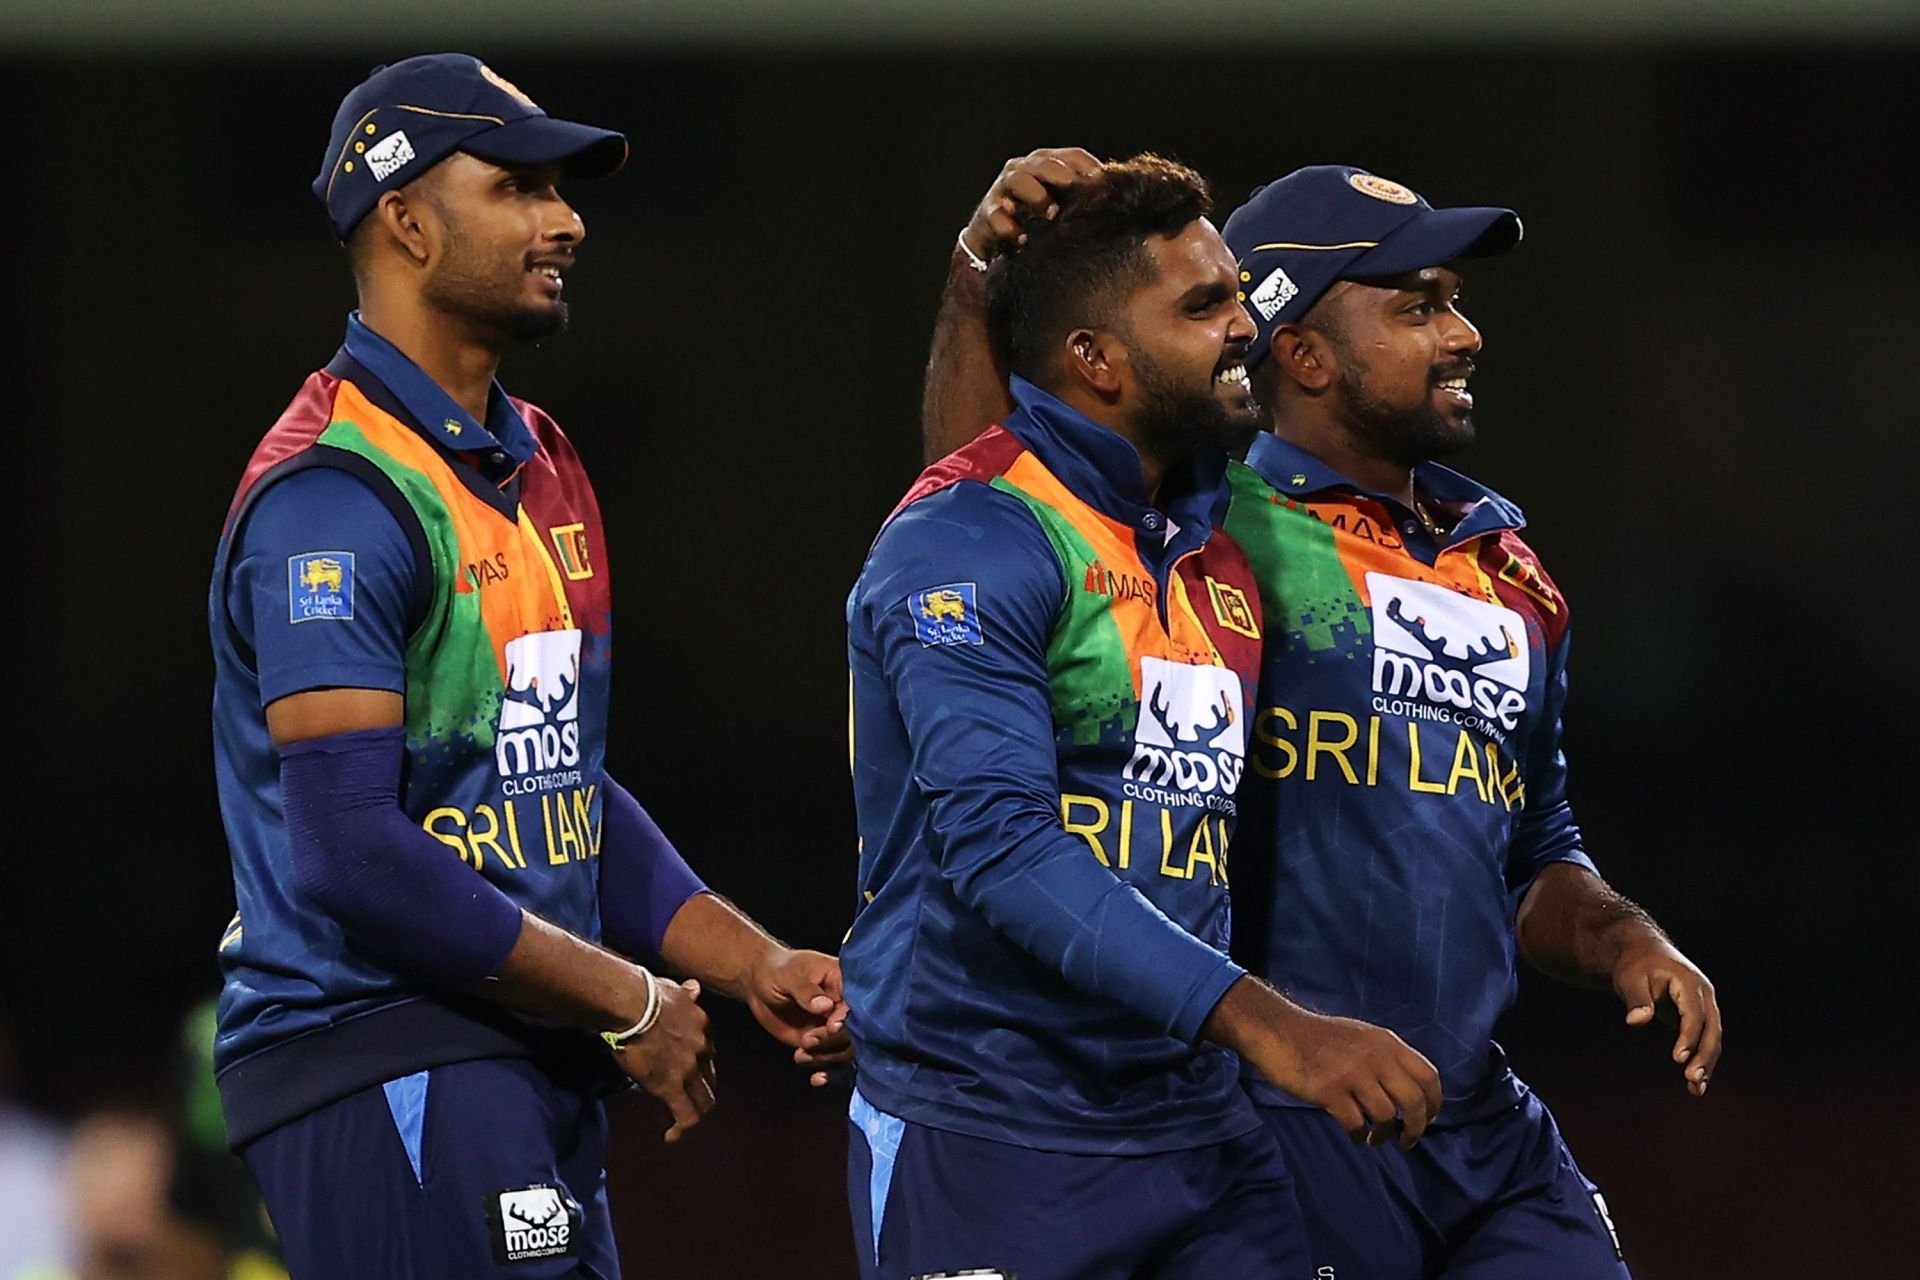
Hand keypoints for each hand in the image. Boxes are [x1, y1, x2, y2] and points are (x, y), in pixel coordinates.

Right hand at [611, 976, 715, 1141]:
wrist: (632, 1003)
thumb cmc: (645, 992)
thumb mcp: (674, 988)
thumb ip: (686, 993)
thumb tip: (694, 988)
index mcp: (703, 1026)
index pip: (708, 1054)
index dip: (697, 1066)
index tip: (684, 1073)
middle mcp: (703, 1049)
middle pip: (709, 1078)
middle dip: (699, 1091)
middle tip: (682, 1100)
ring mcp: (689, 1069)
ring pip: (703, 1100)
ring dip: (694, 1112)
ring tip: (677, 1122)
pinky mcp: (671, 1086)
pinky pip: (685, 1115)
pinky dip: (680, 1128)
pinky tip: (670, 1135)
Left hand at [744, 947, 851, 1087]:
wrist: (759, 986)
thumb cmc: (777, 971)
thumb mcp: (788, 975)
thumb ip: (805, 990)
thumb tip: (825, 1005)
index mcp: (845, 981)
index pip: (857, 1003)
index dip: (847, 1017)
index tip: (831, 1025)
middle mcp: (846, 1006)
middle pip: (856, 1030)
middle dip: (833, 1039)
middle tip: (808, 1039)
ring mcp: (836, 1027)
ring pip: (847, 1050)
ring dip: (827, 1057)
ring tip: (801, 1053)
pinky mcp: (825, 1044)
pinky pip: (834, 1062)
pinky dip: (829, 1074)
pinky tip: (817, 1079)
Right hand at [961, 147, 1104, 261]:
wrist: (993, 241)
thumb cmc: (1033, 219)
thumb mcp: (1060, 205)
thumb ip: (1080, 198)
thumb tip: (1116, 201)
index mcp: (1044, 164)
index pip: (1071, 156)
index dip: (1088, 166)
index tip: (1105, 182)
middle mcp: (1022, 170)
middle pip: (1043, 163)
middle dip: (1061, 174)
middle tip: (1076, 188)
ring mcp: (1002, 190)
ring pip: (1018, 180)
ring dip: (1036, 196)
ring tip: (1050, 214)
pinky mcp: (987, 213)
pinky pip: (997, 215)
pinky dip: (1010, 226)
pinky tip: (1023, 238)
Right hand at [1205, 977, 1442, 1147]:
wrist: (1278, 1030)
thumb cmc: (1318, 1037)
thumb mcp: (1361, 1036)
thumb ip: (1386, 1057)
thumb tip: (1410, 1091)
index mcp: (1386, 1043)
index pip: (1428, 1076)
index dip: (1435, 1103)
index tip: (1429, 1119)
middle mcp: (1374, 1057)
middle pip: (1414, 1101)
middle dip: (1416, 1127)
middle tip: (1407, 1140)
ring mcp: (1351, 1074)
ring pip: (1386, 1116)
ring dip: (1384, 1135)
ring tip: (1375, 1138)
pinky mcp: (1328, 1090)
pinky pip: (1355, 1124)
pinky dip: (1359, 1136)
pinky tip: (1354, 1135)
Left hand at [1614, 938, 1720, 1096]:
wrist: (1645, 954)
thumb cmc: (1636, 965)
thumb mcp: (1630, 978)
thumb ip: (1636, 1000)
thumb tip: (1636, 1021)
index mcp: (1690, 983)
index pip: (1693, 1014)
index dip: (1688, 1036)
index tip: (1678, 1058)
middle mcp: (1705, 996)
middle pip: (1711, 1029)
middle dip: (1703, 1056)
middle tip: (1691, 1079)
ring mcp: (1706, 1007)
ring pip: (1713, 1039)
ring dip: (1707, 1064)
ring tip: (1695, 1090)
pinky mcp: (1701, 1018)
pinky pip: (1706, 1042)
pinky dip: (1702, 1061)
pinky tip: (1695, 1085)